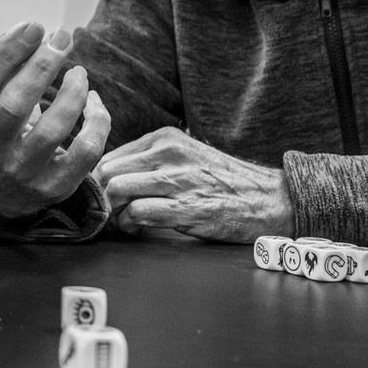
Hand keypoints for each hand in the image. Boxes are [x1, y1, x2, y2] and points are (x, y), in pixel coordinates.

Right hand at [0, 22, 109, 218]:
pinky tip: (93, 102)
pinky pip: (85, 151)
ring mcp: (21, 170)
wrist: (3, 193)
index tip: (34, 26)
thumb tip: (22, 32)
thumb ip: (2, 68)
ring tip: (79, 72)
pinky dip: (97, 121)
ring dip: (72, 92)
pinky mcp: (53, 186)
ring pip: (53, 129)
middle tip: (62, 37)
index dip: (8, 50)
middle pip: (15, 104)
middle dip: (42, 66)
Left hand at [94, 128, 291, 241]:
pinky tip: (138, 229)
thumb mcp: (185, 155)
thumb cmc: (221, 181)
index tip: (102, 194)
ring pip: (117, 189)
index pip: (111, 153)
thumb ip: (150, 159)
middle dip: (102, 195)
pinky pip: (138, 213)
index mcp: (165, 138)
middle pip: (107, 171)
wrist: (268, 199)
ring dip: (113, 211)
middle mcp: (169, 153)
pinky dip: (130, 225)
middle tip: (108, 210)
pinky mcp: (185, 207)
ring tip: (124, 219)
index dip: (100, 178)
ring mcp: (177, 180)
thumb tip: (108, 173)